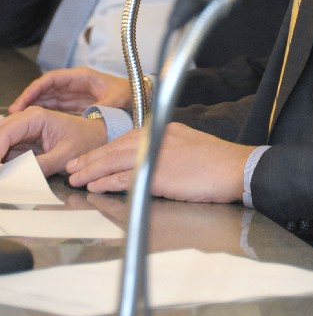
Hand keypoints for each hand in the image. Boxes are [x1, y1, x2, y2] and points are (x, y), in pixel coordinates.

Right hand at [0, 107, 106, 176]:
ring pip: (1, 141)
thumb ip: (40, 165)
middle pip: (0, 133)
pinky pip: (7, 150)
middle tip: (0, 172)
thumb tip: (16, 175)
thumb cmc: (86, 141)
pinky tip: (7, 171)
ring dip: (0, 156)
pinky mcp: (25, 140)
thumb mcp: (66, 156)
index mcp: (36, 117)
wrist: (97, 137)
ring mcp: (25, 129)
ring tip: (4, 172)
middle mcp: (27, 119)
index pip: (5, 132)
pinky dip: (4, 160)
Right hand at [9, 67, 132, 114]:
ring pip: (47, 98)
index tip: (23, 100)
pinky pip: (54, 107)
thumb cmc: (129, 92)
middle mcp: (74, 84)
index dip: (35, 89)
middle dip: (28, 98)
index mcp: (82, 77)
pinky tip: (33, 122)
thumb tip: (94, 114)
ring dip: (32, 106)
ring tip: (17, 118)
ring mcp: (74, 94)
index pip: (52, 79)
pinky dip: (42, 113)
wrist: (139, 95)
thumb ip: (106, 106)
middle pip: (45, 89)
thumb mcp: (118, 98)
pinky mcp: (75, 104)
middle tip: (13, 113)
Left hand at [67, 122, 253, 202]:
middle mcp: (158, 138)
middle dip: (92, 158)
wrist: (237, 167)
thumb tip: (152, 162)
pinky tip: (96, 186)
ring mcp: (158, 155)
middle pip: (116, 147)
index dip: (106, 148)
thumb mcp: (191, 145)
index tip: (91, 156)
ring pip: (115, 160)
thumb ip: (169, 149)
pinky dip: (108, 181)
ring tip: (75, 178)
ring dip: (92, 170)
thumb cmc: (219, 162)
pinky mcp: (159, 175)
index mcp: (166, 130)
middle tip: (72, 166)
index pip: (128, 137)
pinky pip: (126, 177)